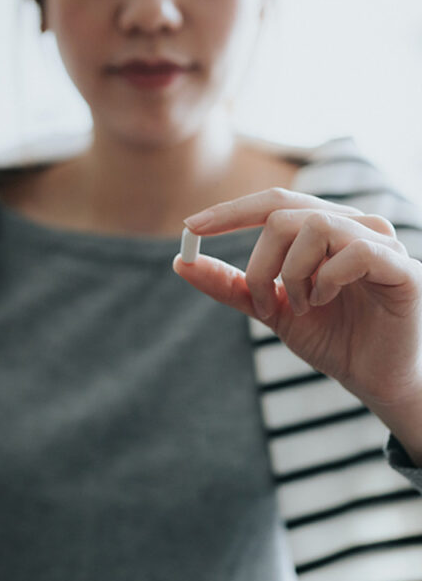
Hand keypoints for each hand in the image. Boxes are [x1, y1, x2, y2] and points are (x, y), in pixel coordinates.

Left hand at [173, 188, 421, 462]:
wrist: (376, 379)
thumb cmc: (331, 338)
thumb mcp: (269, 309)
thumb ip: (230, 285)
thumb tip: (181, 261)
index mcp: (322, 229)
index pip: (272, 202)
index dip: (230, 211)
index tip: (190, 228)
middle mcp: (352, 225)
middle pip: (283, 213)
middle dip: (259, 262)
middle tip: (262, 302)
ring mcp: (380, 242)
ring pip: (313, 227)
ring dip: (292, 274)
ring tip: (302, 306)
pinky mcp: (402, 267)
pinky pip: (354, 251)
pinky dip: (326, 279)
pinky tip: (326, 301)